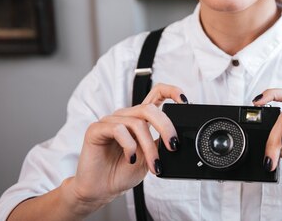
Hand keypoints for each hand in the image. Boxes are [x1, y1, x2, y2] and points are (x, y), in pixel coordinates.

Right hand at [68, 83, 187, 207]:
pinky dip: (129, 145)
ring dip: (149, 146)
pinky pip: (118, 129)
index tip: (185, 101)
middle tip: (173, 145)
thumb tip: (179, 137)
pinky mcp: (96, 129)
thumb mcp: (152, 157)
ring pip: (137, 123)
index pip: (157, 94)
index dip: (172, 91)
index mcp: (140, 118)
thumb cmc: (124, 171)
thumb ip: (162, 143)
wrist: (102, 189)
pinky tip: (132, 158)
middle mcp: (125, 116)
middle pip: (149, 108)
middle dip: (165, 127)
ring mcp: (110, 121)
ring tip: (154, 164)